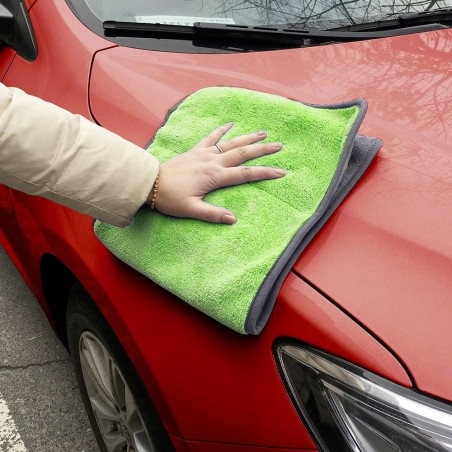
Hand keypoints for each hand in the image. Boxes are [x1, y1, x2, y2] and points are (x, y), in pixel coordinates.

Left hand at [148, 123, 284, 223]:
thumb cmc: (170, 198)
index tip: (281, 171)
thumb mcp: (191, 209)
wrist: (150, 183)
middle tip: (280, 145)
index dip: (265, 172)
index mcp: (214, 176)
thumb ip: (212, 214)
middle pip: (242, 153)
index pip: (245, 173)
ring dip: (248, 137)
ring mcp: (204, 154)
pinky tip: (230, 123)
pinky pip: (210, 137)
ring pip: (231, 143)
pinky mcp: (195, 151)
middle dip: (262, 149)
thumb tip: (233, 219)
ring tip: (263, 132)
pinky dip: (221, 130)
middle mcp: (212, 162)